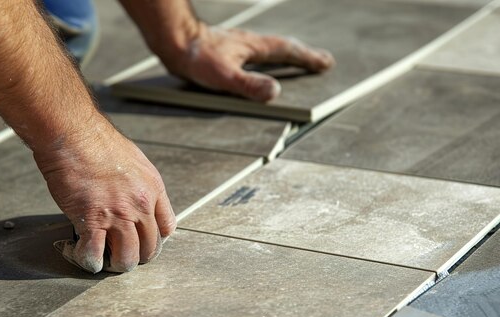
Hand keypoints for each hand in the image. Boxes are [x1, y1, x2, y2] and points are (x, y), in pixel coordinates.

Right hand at [34, 116, 176, 273]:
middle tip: (123, 256)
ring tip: (106, 262)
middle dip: (136, 256)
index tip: (144, 241)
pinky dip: (89, 261)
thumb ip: (136, 183)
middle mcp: (140, 205)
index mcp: (152, 189)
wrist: (74, 135)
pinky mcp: (92, 221)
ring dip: (116, 265)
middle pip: (149, 248)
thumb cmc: (96, 141)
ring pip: (127, 258)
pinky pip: (95, 254)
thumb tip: (129, 197)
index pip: (167, 226)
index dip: (156, 239)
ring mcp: (118, 215)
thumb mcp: (133, 160)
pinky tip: (83, 255)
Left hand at [161, 24, 334, 101]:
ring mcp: (237, 46)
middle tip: (320, 62)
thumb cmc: (196, 58)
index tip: (326, 62)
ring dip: (284, 57)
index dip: (307, 58)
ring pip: (268, 51)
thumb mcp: (224, 76)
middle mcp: (248, 44)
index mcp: (253, 47)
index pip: (287, 51)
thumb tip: (276, 92)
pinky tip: (256, 67)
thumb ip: (249, 85)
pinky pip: (253, 56)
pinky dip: (263, 61)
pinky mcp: (225, 52)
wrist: (173, 42)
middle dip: (302, 56)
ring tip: (296, 64)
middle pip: (282, 48)